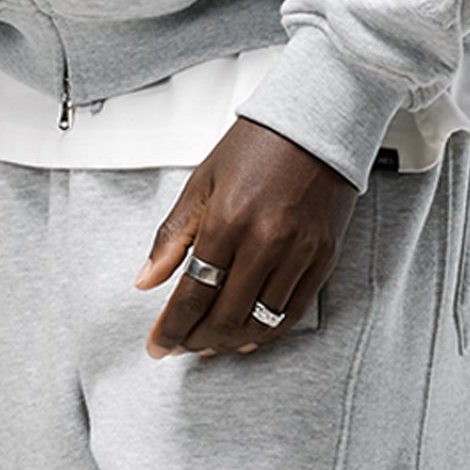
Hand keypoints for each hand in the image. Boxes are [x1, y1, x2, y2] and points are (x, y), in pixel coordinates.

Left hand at [135, 117, 358, 356]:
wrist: (315, 124)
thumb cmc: (256, 146)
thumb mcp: (203, 181)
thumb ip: (173, 235)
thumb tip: (146, 281)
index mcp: (228, 218)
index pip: (192, 293)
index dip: (172, 327)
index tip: (158, 345)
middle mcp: (265, 240)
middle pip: (224, 316)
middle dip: (196, 339)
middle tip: (181, 344)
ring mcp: (298, 252)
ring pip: (259, 322)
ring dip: (229, 341)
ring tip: (209, 343)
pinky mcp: (323, 257)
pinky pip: (292, 312)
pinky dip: (267, 332)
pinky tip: (248, 335)